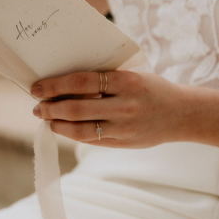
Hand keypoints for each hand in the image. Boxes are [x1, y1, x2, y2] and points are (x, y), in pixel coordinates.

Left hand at [30, 71, 185, 147]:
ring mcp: (124, 128)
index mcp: (126, 82)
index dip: (55, 85)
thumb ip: (105, 79)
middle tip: (37, 106)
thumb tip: (65, 84)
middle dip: (50, 108)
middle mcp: (124, 105)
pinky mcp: (123, 143)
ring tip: (46, 120)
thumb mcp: (132, 76)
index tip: (38, 87)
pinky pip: (92, 140)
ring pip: (80, 129)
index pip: (81, 82)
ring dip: (57, 124)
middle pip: (76, 108)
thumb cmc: (152, 89)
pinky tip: (65, 128)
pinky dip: (74, 134)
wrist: (181, 114)